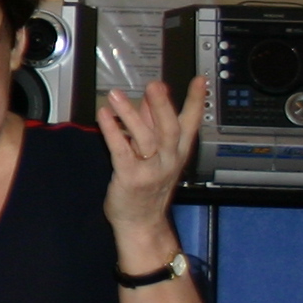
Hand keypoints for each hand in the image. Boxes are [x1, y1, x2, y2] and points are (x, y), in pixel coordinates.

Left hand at [98, 79, 201, 258]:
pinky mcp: (131, 178)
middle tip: (155, 85)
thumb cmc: (148, 186)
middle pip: (170, 129)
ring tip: (116, 95)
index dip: (196, 102)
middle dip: (163, 106)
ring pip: (146, 139)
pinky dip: (113, 132)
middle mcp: (169, 160)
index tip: (199, 80)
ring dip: (130, 115)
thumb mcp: (156, 155)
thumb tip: (149, 99)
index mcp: (178, 152)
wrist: (141, 222)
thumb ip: (151, 126)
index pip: (191, 123)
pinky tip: (104, 116)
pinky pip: (121, 151)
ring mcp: (151, 170)